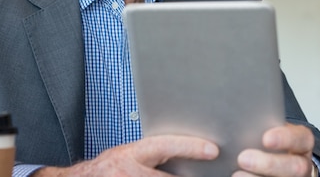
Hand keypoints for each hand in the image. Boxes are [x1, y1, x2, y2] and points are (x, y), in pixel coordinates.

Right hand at [32, 135, 218, 175]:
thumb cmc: (106, 170)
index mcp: (132, 154)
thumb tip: (186, 156)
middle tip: (213, 174)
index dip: (191, 147)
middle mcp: (128, 171)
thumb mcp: (128, 156)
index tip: (213, 150)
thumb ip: (153, 156)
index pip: (166, 145)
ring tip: (198, 176)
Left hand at [234, 123, 314, 176]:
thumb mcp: (265, 131)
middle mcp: (302, 165)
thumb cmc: (264, 143)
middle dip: (270, 164)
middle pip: (296, 167)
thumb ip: (252, 131)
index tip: (265, 139)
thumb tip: (224, 137)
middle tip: (243, 158)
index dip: (286, 138)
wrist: (270, 162)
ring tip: (236, 174)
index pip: (301, 138)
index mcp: (301, 143)